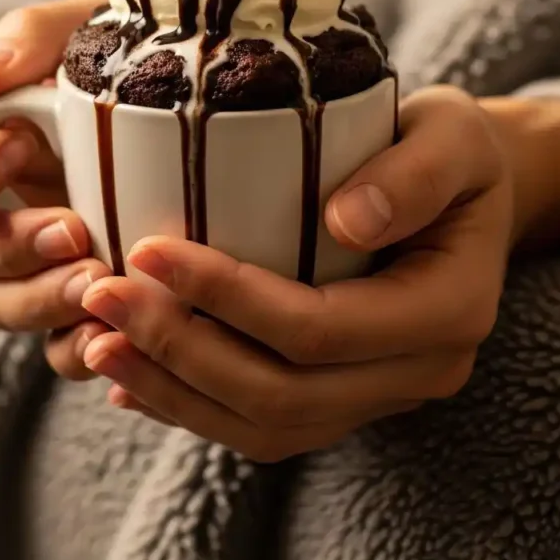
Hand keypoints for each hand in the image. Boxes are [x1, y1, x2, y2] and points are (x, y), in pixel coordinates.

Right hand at [0, 0, 111, 379]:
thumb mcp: (83, 27)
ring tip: (101, 281)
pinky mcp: (82, 294)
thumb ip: (29, 40)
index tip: (18, 145)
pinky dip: (81, 348)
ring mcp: (33, 258)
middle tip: (75, 228)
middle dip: (9, 245)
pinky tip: (120, 336)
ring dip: (42, 301)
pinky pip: (57, 344)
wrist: (201, 95)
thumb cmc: (125, 50)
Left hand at [80, 86, 514, 459]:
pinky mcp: (345, 398)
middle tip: (101, 298)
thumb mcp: (452, 133)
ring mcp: (380, 395)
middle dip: (180, 350)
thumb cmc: (450, 150)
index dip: (228, 296)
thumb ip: (414, 173)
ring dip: (173, 390)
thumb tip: (345, 222)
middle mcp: (419, 371)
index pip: (320, 327)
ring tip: (96, 343)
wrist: (463, 193)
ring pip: (266, 425)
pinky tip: (132, 379)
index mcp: (448, 310)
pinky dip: (191, 407)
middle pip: (283, 392)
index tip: (149, 249)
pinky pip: (265, 425)